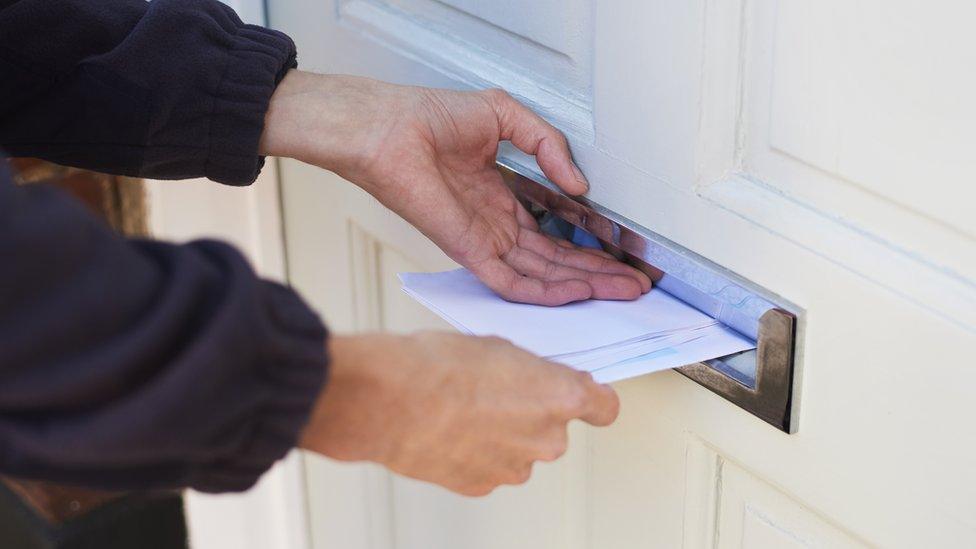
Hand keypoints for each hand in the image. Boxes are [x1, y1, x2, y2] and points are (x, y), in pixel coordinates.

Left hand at [261, 71, 650, 304]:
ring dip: (583, 286)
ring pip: (542, 277)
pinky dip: (546, 292)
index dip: (590, 249)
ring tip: (622, 291)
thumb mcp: (505, 116)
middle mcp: (495, 226)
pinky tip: (578, 293)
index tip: (623, 256)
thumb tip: (577, 185)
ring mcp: (483, 242)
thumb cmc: (429, 118)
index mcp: (501, 199)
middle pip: (556, 262)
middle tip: (635, 286)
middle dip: (598, 275)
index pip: (554, 236)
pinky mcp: (468, 251)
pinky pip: (511, 282)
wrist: (388, 128)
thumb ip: (548, 145)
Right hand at [299, 332, 619, 495]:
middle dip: (532, 413)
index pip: (604, 408)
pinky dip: (475, 453)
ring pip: (519, 450)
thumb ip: (530, 370)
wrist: (390, 400)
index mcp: (560, 397)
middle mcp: (546, 439)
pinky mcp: (482, 485)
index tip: (586, 396)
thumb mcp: (497, 346)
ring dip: (501, 434)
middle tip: (496, 391)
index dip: (593, 399)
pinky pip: (489, 466)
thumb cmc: (437, 366)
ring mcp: (514, 467)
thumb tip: (530, 379)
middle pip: (554, 429)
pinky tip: (450, 430)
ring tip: (464, 409)